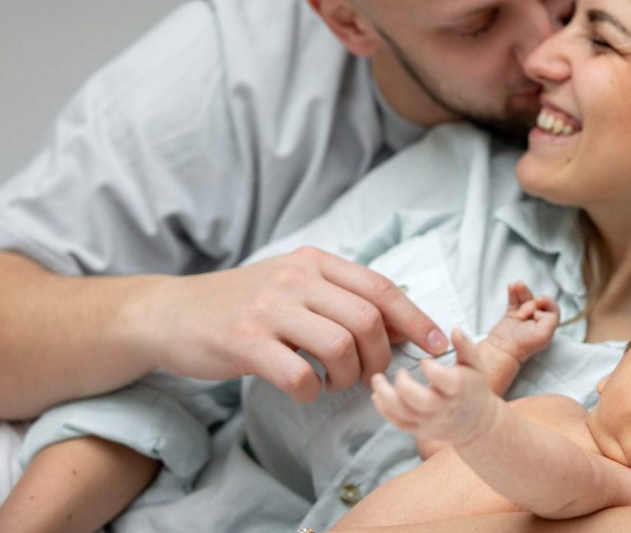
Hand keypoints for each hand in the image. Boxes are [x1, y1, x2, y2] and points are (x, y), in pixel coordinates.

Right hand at [130, 246, 448, 401]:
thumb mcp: (294, 283)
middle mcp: (296, 278)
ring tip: (333, 381)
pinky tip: (303, 388)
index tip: (437, 344)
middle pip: (368, 319)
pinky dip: (310, 391)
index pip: (381, 287)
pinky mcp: (245, 341)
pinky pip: (298, 375)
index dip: (416, 318)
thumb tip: (400, 324)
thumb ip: (342, 296)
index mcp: (314, 261)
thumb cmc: (243, 302)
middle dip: (379, 356)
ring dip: (348, 375)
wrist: (171, 312)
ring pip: (341, 346)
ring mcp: (269, 308)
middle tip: (367, 374)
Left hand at [371, 330, 496, 444]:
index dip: (433, 371)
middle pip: (421, 402)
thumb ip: (465, 346)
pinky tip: (377, 394)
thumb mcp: (475, 365)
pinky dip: (383, 409)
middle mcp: (443, 407)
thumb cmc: (472, 387)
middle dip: (404, 386)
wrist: (474, 422)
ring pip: (403, 414)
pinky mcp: (417, 428)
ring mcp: (429, 421)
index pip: (447, 382)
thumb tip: (455, 330)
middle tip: (400, 371)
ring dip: (385, 397)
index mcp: (459, 389)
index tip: (424, 360)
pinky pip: (397, 422)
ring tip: (377, 379)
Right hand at [485, 282, 559, 361]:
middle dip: (530, 300)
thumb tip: (539, 310)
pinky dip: (513, 292)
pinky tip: (511, 286)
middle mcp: (537, 321)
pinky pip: (515, 300)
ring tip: (516, 285)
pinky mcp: (512, 316)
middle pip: (538, 301)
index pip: (552, 309)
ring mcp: (523, 318)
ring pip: (526, 299)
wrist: (502, 350)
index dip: (546, 302)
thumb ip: (550, 319)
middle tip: (523, 312)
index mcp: (547, 327)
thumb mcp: (544, 334)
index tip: (537, 302)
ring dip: (522, 290)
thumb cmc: (523, 345)